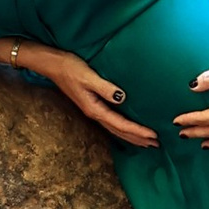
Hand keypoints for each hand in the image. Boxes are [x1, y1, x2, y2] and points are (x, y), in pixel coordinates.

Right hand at [0, 37, 154, 149]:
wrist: (52, 64)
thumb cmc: (69, 67)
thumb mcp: (88, 76)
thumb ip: (105, 87)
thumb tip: (122, 98)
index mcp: (95, 109)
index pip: (121, 124)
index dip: (138, 131)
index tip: (154, 136)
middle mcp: (94, 113)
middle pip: (120, 131)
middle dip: (138, 139)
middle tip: (156, 145)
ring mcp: (92, 110)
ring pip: (115, 129)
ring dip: (131, 136)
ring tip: (146, 142)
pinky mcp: (91, 104)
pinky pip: (111, 122)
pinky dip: (122, 128)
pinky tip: (126, 128)